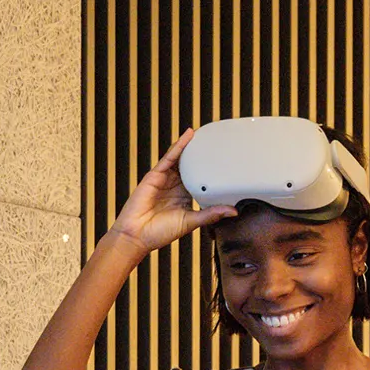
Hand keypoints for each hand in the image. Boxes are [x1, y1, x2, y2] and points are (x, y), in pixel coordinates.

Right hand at [108, 126, 238, 256]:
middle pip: (189, 165)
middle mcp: (174, 186)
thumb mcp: (191, 222)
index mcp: (184, 196)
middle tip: (214, 140)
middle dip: (200, 153)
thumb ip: (211, 214)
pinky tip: (187, 137)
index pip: (199, 178)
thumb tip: (232, 212)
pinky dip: (178, 147)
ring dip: (190, 146)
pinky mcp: (154, 176)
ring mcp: (164, 180)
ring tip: (202, 133)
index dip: (209, 168)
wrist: (137, 236)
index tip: (223, 160)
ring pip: (180, 159)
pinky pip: (169, 158)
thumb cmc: (159, 233)